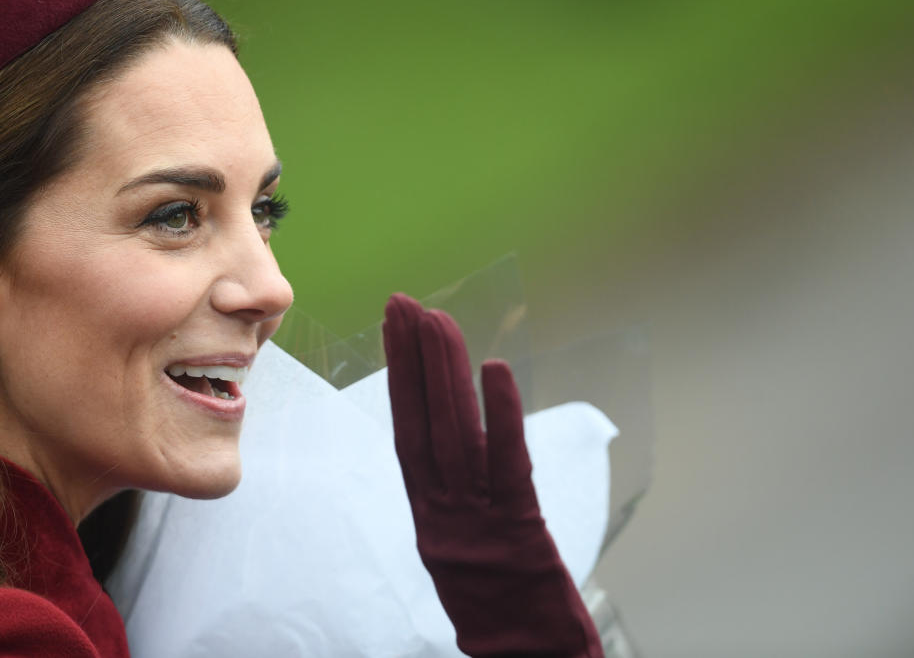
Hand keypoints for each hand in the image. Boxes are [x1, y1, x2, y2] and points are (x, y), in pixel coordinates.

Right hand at [383, 293, 602, 657]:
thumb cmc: (498, 610)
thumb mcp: (463, 550)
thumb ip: (457, 499)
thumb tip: (456, 445)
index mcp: (429, 515)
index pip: (407, 431)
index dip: (398, 377)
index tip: (395, 328)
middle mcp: (443, 512)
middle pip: (425, 422)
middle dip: (414, 357)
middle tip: (406, 303)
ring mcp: (477, 521)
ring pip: (456, 435)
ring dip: (444, 372)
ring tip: (438, 320)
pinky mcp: (519, 531)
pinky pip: (507, 465)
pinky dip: (499, 416)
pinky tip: (494, 371)